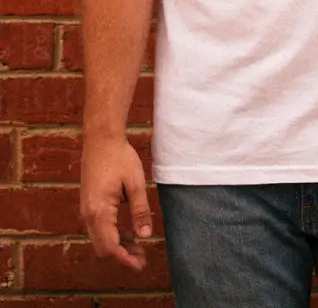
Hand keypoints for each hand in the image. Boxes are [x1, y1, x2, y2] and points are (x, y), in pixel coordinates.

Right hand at [80, 136, 151, 271]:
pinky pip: (99, 227)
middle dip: (122, 255)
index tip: (140, 264)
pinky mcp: (89, 204)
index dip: (125, 258)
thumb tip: (145, 235)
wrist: (101, 139)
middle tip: (143, 257)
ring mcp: (86, 210)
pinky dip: (113, 234)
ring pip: (100, 238)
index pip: (110, 246)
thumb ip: (140, 211)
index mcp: (99, 211)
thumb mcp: (136, 183)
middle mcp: (88, 214)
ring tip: (139, 247)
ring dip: (118, 245)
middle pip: (103, 246)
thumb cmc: (120, 157)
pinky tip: (129, 232)